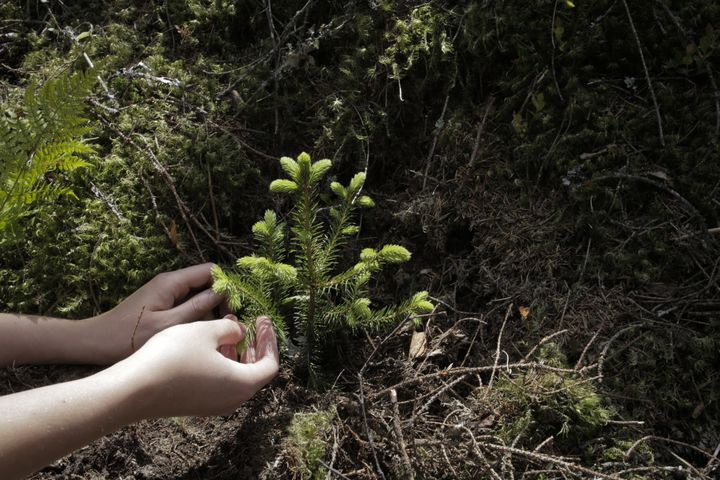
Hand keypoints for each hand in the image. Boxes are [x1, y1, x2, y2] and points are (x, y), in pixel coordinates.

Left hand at [90, 263, 224, 363]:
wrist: (95, 342)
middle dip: (220, 301)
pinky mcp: (161, 304)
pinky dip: (196, 316)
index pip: (210, 271)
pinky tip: (197, 335)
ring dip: (209, 311)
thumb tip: (221, 294)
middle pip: (206, 282)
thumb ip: (196, 308)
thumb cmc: (127, 337)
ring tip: (214, 333)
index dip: (227, 286)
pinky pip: (187, 304)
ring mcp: (165, 293)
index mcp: (171, 282)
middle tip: (227, 326)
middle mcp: (169, 282)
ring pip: (198, 295)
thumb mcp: (167, 326)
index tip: (234, 309)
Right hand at [124, 315, 279, 416]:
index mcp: (242, 384)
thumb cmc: (173, 357)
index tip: (263, 320)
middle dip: (255, 346)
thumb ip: (231, 328)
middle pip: (255, 372)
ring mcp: (214, 406)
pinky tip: (209, 345)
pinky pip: (220, 383)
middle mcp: (232, 400)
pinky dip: (222, 363)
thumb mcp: (206, 331)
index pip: (270, 364)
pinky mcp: (197, 405)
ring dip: (237, 352)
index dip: (269, 339)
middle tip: (251, 323)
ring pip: (236, 377)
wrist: (133, 389)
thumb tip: (239, 332)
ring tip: (229, 328)